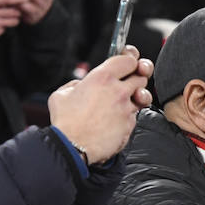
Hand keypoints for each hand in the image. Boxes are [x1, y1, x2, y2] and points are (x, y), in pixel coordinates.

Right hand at [47, 47, 153, 164]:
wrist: (73, 146)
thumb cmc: (66, 121)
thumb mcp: (63, 93)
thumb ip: (77, 84)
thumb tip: (83, 85)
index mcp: (101, 78)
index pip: (129, 59)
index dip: (131, 59)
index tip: (129, 62)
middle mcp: (118, 91)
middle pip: (141, 76)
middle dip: (138, 76)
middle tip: (130, 80)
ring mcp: (126, 108)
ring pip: (142, 96)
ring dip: (136, 96)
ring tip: (126, 99)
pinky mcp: (130, 124)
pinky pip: (135, 115)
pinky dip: (128, 114)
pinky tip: (116, 118)